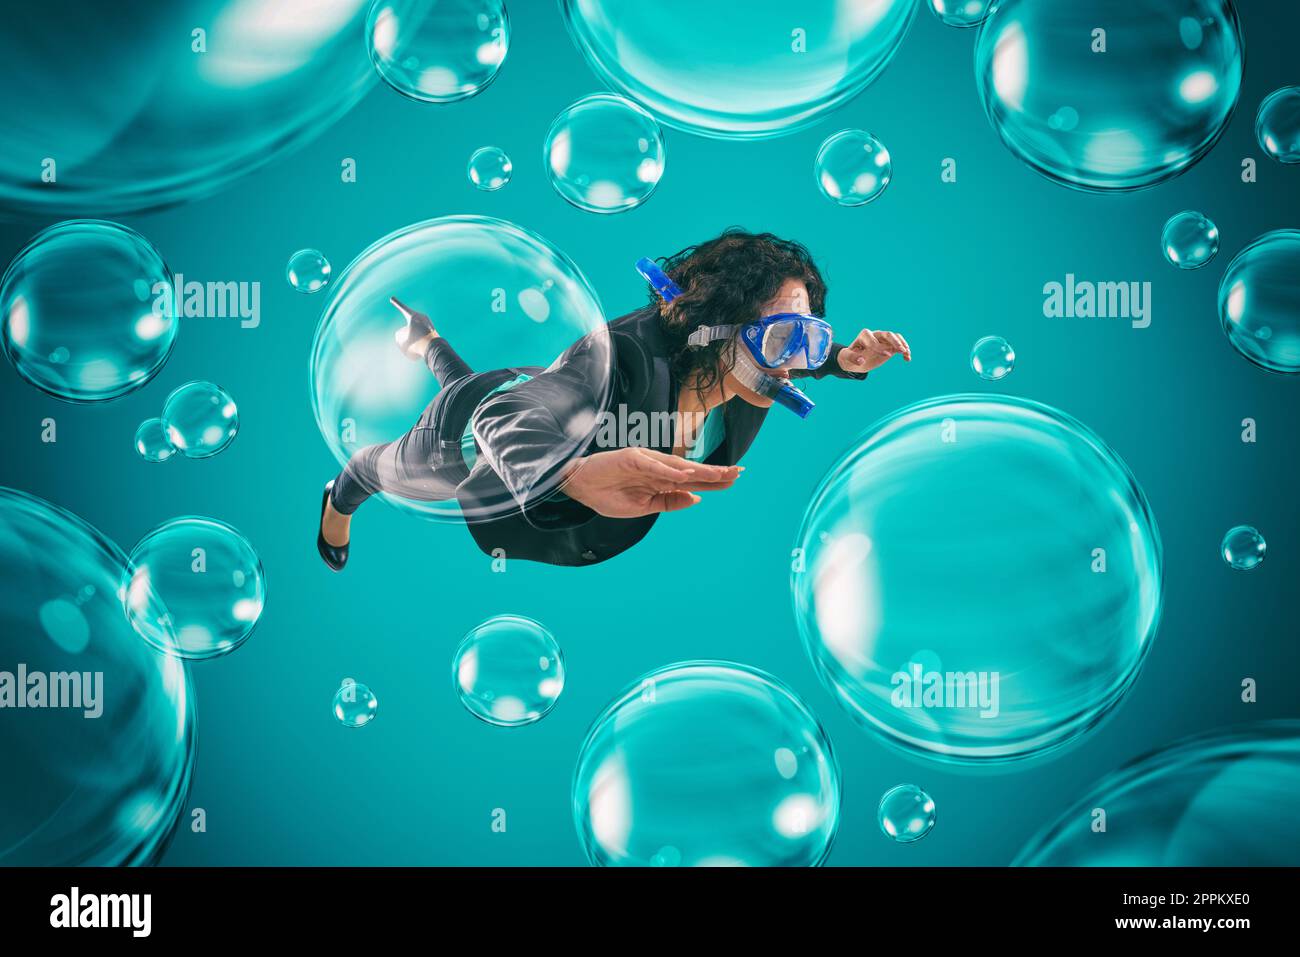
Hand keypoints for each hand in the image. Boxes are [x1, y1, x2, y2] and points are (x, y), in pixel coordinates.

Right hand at [559, 448, 740, 518]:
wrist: (578, 485)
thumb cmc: (607, 495)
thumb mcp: (642, 507)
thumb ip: (668, 502)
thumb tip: (696, 498)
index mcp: (660, 481)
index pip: (692, 480)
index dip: (713, 480)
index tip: (734, 479)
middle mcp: (657, 468)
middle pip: (690, 470)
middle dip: (714, 472)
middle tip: (738, 472)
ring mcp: (645, 461)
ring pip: (676, 465)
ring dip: (697, 470)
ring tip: (718, 473)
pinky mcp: (630, 457)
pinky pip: (653, 464)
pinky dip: (669, 470)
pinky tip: (685, 475)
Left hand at [837, 328, 910, 372]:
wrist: (856, 360)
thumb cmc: (849, 358)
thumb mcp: (847, 358)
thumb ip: (852, 357)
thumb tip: (861, 360)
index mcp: (864, 336)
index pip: (872, 339)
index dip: (879, 347)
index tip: (886, 355)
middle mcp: (875, 335)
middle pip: (886, 334)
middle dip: (894, 341)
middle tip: (901, 350)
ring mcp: (883, 340)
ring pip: (895, 337)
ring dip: (902, 344)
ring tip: (906, 353)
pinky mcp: (889, 346)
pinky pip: (899, 345)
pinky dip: (904, 350)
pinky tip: (907, 359)